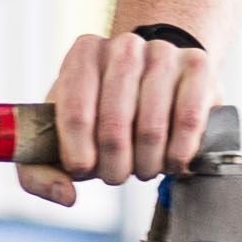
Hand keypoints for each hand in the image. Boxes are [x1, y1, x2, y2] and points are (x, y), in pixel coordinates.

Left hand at [27, 24, 212, 206]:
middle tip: (116, 174)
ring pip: (152, 129)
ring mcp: (164, 53)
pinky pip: (188, 122)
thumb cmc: (104, 110)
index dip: (78, 153)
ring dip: (146, 165)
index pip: (75, 111)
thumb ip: (42, 168)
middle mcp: (124, 46)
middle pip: (115, 125)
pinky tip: (170, 160)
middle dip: (114, 166)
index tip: (83, 170)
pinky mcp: (198, 67)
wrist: (156, 76)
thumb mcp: (64, 129)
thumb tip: (65, 195)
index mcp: (84, 54)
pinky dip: (177, 155)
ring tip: (143, 167)